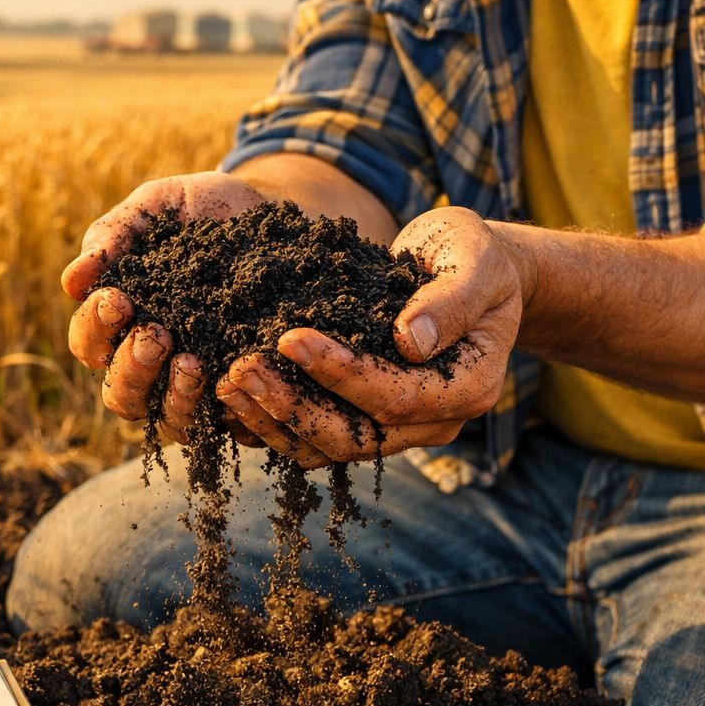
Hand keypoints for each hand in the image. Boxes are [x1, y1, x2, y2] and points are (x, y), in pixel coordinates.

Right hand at [63, 172, 267, 443]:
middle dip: (132, 368)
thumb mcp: (158, 208)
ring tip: (192, 363)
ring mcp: (200, 385)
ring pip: (170, 421)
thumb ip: (116, 235)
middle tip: (155, 335)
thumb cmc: (204, 209)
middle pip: (122, 396)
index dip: (96, 329)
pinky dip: (229, 409)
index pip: (89, 345)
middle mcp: (155, 364)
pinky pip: (232, 423)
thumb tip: (70, 283)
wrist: (273, 210)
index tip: (118, 298)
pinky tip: (236, 377)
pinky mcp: (245, 392)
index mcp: (122, 324)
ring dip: (175, 398)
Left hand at [217, 206, 532, 467]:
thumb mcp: (476, 261)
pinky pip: (315, 438)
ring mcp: (399, 428)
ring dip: (273, 420)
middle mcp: (434, 421)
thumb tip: (412, 340)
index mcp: (468, 387)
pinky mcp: (367, 420)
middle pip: (356, 437)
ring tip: (228, 383)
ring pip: (328, 448)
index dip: (342, 374)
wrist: (471, 272)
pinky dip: (273, 421)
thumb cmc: (475, 256)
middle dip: (293, 406)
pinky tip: (234, 395)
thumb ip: (451, 299)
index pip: (397, 397)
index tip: (290, 337)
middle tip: (241, 369)